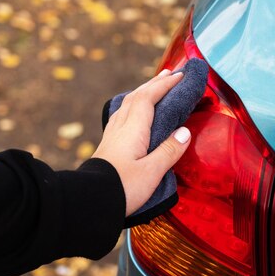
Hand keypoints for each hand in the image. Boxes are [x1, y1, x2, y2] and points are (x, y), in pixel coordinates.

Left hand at [93, 70, 191, 215]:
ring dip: (142, 92)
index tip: (180, 76)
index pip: (148, 98)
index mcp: (133, 130)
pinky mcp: (108, 146)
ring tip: (153, 88)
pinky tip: (132, 113)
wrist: (90, 202)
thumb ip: (169, 151)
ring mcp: (112, 136)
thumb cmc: (121, 189)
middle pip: (136, 97)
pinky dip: (132, 107)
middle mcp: (121, 128)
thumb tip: (184, 132)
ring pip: (127, 105)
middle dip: (154, 83)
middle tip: (169, 74)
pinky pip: (121, 116)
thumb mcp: (152, 172)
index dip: (164, 85)